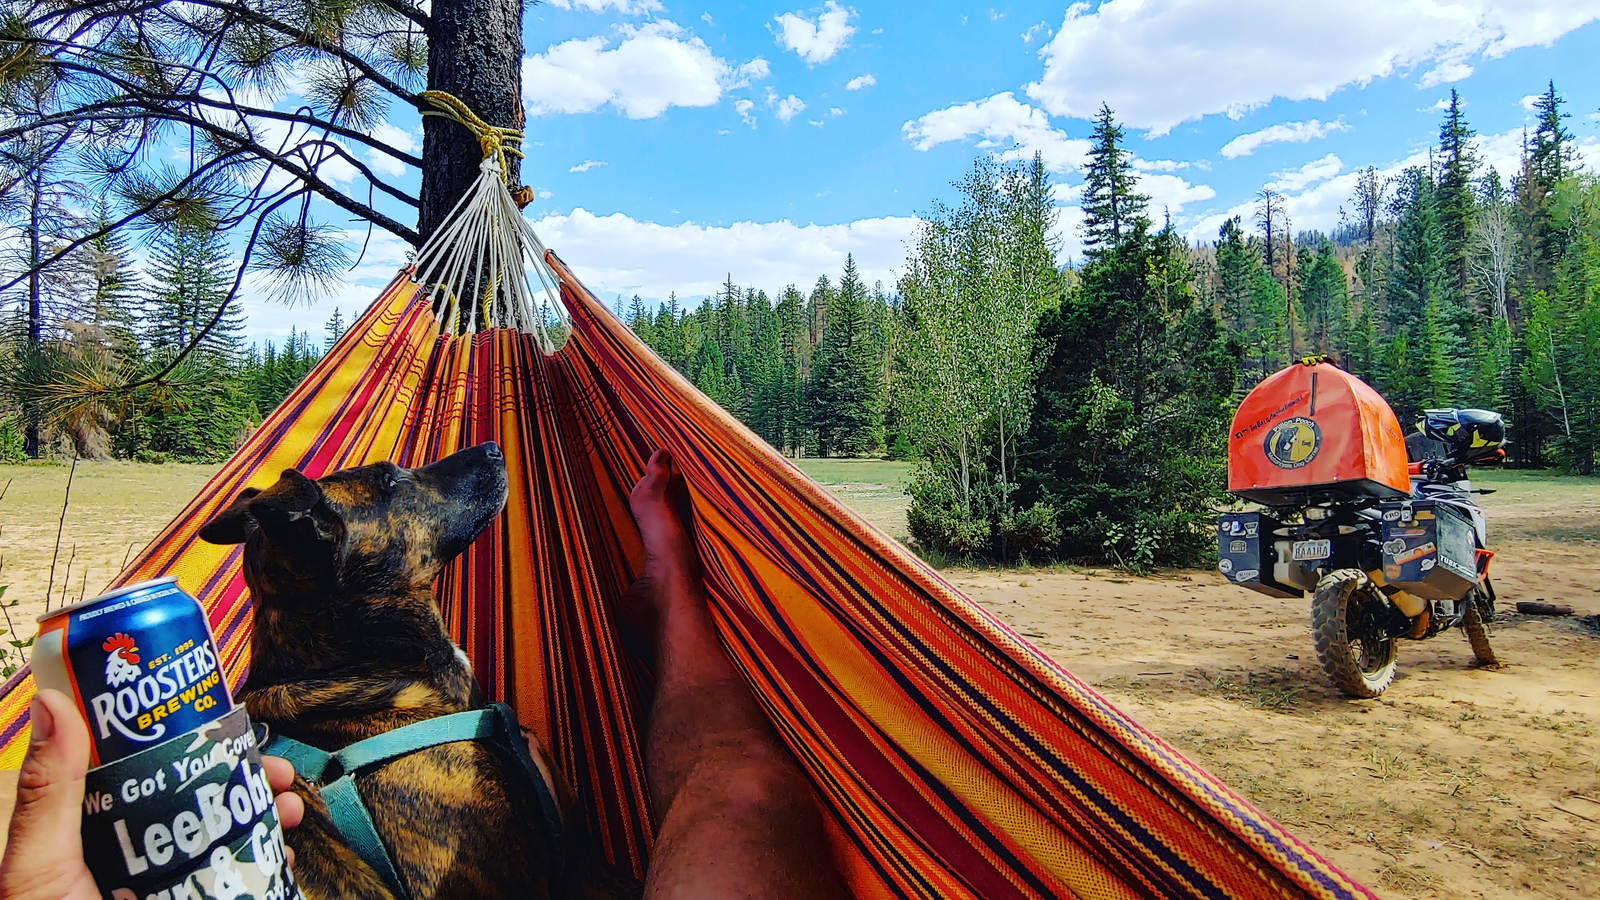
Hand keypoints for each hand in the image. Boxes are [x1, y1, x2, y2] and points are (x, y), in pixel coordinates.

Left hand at [0, 690, 305, 899]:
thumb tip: (54, 701)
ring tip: (292, 805)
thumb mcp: (41, 868)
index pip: (132, 760)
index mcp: (79, 828)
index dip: (181, 732)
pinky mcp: (190, 895)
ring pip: (216, 829)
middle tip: (277, 768)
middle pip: (188, 792)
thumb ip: (47, 793)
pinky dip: (261, 854)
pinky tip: (284, 849)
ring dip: (261, 809)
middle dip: (240, 772)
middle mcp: (121, 851)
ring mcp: (158, 881)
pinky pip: (229, 872)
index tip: (223, 717)